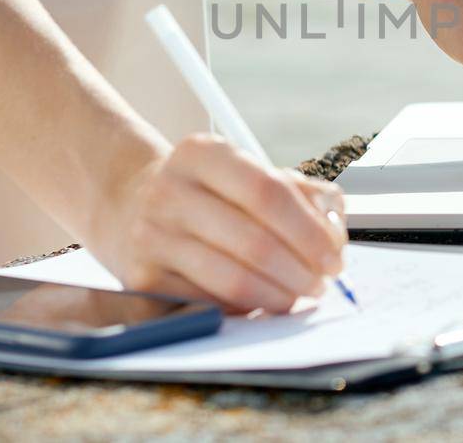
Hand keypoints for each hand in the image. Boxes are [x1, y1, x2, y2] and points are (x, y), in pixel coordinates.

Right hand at [88, 134, 347, 313]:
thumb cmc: (204, 191)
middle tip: (323, 281)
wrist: (127, 204)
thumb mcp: (242, 171)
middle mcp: (170, 191)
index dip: (310, 230)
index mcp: (201, 153)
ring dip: (281, 295)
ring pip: (234, 280)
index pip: (269, 192)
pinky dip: (248, 308)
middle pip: (255, 241)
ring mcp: (151, 236)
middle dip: (302, 269)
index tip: (335, 253)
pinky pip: (211, 303)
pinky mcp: (142, 280)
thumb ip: (299, 191)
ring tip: (300, 294)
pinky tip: (264, 301)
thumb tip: (335, 226)